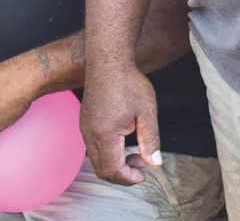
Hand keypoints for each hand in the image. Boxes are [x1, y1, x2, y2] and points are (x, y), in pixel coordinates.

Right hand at [79, 64, 161, 186]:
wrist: (109, 60)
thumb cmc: (129, 82)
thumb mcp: (147, 112)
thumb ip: (150, 140)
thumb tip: (155, 163)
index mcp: (104, 135)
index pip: (113, 170)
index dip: (129, 178)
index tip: (145, 173)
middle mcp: (90, 134)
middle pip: (102, 170)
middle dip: (123, 174)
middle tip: (142, 163)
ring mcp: (84, 128)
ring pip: (96, 160)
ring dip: (115, 163)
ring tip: (136, 152)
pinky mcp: (85, 121)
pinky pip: (93, 147)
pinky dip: (108, 153)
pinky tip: (124, 140)